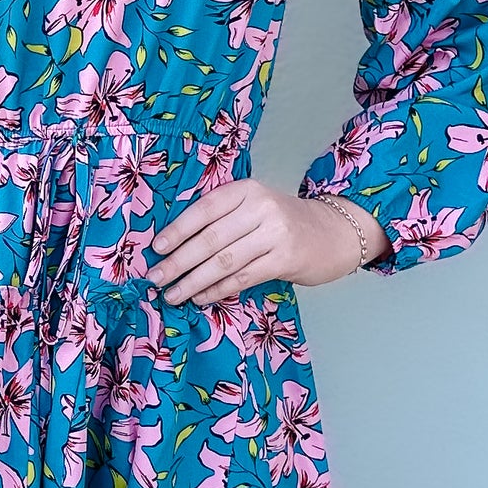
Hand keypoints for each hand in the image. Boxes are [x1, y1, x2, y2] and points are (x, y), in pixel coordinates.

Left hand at [149, 180, 386, 303]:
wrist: (332, 231)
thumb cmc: (282, 221)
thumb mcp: (254, 207)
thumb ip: (222, 218)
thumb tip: (174, 244)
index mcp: (246, 190)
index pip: (204, 209)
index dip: (178, 230)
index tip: (156, 247)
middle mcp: (260, 208)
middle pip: (210, 238)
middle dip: (178, 261)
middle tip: (155, 277)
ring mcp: (274, 234)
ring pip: (223, 261)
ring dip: (193, 281)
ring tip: (172, 294)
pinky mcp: (284, 260)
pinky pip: (242, 278)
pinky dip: (217, 290)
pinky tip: (200, 297)